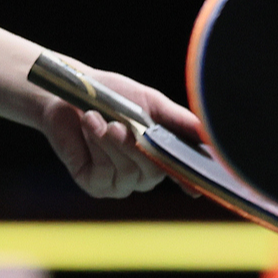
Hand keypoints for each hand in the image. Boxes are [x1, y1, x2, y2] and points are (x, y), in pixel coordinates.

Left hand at [39, 67, 202, 198]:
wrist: (70, 93)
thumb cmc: (112, 96)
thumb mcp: (150, 103)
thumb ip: (178, 119)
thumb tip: (208, 132)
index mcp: (161, 157)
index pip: (182, 173)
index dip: (190, 177)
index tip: (197, 182)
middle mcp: (143, 175)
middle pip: (153, 172)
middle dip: (136, 147)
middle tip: (120, 125)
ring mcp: (119, 183)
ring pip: (127, 172)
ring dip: (111, 141)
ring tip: (95, 117)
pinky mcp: (94, 184)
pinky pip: (103, 172)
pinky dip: (96, 144)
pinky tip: (89, 125)